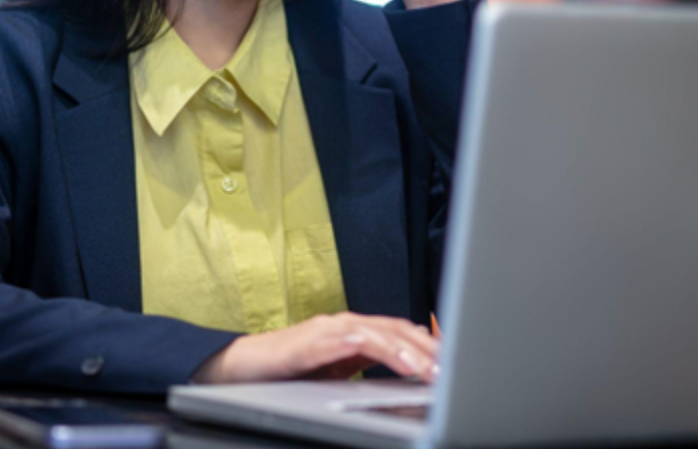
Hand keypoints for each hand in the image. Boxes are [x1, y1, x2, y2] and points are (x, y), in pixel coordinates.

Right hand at [191, 313, 439, 383]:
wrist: (240, 368)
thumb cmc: (285, 372)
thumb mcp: (333, 373)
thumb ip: (362, 368)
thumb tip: (399, 375)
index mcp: (352, 331)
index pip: (398, 331)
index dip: (428, 343)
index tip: (454, 360)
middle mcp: (344, 323)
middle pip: (397, 328)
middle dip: (430, 347)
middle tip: (456, 367)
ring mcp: (331, 328)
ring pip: (383, 332)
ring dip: (414, 351)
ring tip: (436, 371)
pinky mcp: (317, 339)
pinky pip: (358, 341)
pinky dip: (385, 350)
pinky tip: (403, 364)